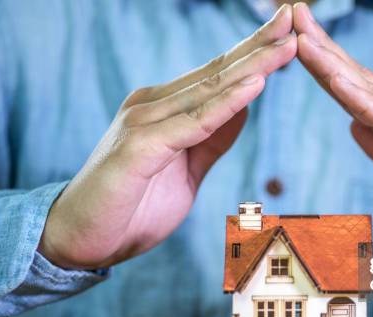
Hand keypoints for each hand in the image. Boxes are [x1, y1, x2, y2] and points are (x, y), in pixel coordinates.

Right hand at [38, 5, 296, 269]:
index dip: (253, 55)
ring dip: (252, 67)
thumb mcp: (187, 170)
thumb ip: (213, 139)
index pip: (217, 77)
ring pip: (210, 90)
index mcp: (165, 109)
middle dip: (259, 46)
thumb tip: (244, 109)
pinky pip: (194, 124)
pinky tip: (255, 84)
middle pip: (217, 73)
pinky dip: (227, 104)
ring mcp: (145, 123)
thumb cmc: (132, 206)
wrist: (80, 238)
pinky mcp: (140, 147)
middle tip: (292, 18)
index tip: (287, 36)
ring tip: (287, 44)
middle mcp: (154, 106)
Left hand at [293, 3, 372, 262]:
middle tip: (293, 15)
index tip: (298, 42)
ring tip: (303, 38)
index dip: (326, 65)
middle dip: (323, 49)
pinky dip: (364, 102)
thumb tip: (356, 124)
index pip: (357, 89)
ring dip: (335, 66)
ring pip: (372, 92)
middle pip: (359, 79)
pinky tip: (338, 81)